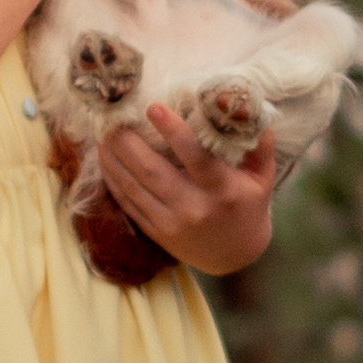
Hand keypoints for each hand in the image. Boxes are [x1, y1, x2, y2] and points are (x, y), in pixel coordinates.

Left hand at [101, 103, 277, 274]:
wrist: (235, 256)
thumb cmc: (248, 206)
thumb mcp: (262, 177)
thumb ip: (259, 144)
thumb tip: (251, 106)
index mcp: (222, 189)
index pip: (196, 157)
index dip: (174, 132)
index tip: (153, 107)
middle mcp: (193, 207)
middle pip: (152, 170)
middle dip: (127, 142)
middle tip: (111, 115)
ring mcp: (170, 222)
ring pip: (133, 186)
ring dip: (113, 157)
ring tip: (101, 131)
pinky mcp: (155, 231)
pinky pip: (127, 202)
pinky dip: (112, 178)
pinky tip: (104, 158)